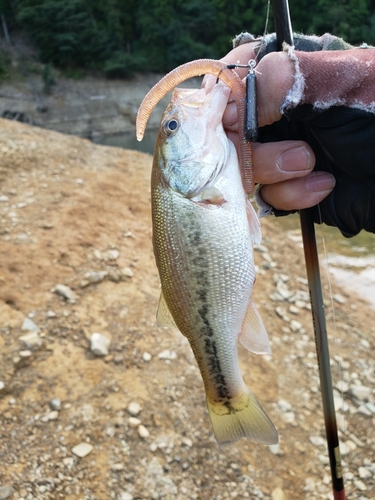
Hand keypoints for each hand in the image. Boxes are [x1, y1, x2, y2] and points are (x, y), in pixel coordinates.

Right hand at [203, 43, 334, 211]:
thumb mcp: (341, 84)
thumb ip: (280, 81)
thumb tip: (227, 108)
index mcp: (289, 76)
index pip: (234, 76)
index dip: (223, 97)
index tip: (231, 117)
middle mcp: (279, 114)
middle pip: (229, 130)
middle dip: (252, 146)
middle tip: (288, 149)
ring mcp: (282, 152)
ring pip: (243, 167)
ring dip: (273, 171)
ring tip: (309, 165)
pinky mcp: (291, 187)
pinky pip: (268, 196)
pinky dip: (291, 194)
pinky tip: (322, 186)